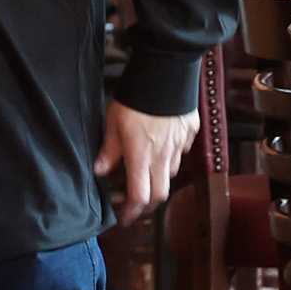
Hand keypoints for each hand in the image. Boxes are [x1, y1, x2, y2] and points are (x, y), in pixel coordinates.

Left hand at [94, 103, 197, 221]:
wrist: (166, 72)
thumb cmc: (136, 97)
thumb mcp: (113, 122)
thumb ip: (109, 149)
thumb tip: (99, 171)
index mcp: (141, 156)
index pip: (140, 197)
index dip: (132, 212)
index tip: (124, 218)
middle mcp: (164, 156)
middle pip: (161, 194)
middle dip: (148, 204)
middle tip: (136, 204)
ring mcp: (180, 145)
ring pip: (172, 173)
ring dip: (159, 178)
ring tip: (146, 171)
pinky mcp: (191, 132)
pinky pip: (183, 151)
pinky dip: (172, 156)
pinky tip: (163, 147)